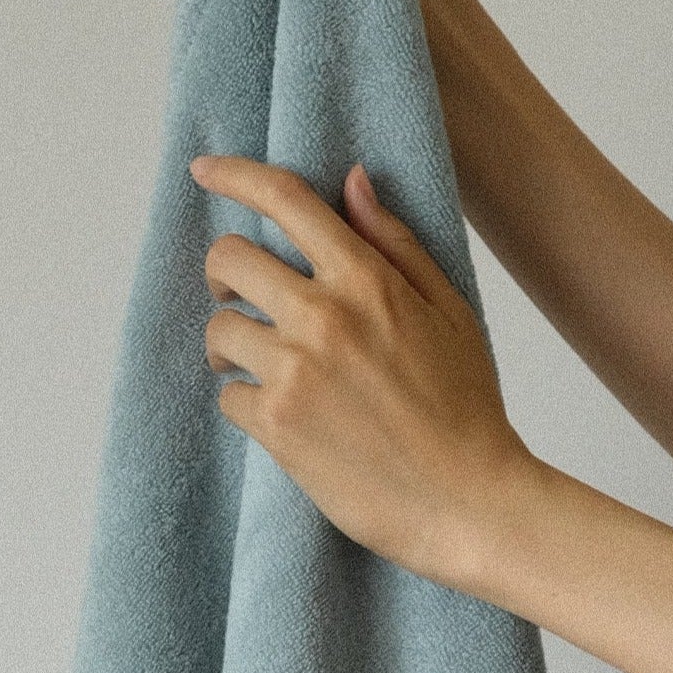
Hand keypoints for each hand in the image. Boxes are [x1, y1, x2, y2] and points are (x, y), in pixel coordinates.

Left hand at [190, 150, 535, 586]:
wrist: (467, 501)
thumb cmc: (465, 406)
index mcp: (366, 278)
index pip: (285, 200)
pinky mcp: (278, 427)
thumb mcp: (449, 309)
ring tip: (262, 366)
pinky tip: (282, 416)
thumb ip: (394, 243)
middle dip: (225, 274)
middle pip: (230, 259)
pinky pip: (227, 394)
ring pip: (219, 330)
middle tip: (239, 296)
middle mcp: (324, 316)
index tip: (205, 170)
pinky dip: (244, 401)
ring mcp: (296, 372)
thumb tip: (352, 182)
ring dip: (231, 345)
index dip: (235, 175)